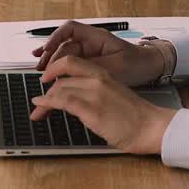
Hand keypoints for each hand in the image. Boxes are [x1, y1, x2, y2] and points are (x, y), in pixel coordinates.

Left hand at [31, 56, 177, 154]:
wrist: (151, 126)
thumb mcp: (114, 96)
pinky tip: (41, 106)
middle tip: (38, 95)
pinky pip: (62, 100)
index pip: (73, 62)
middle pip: (63, 72)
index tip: (46, 77)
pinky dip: (47, 102)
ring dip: (44, 98)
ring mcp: (94, 93)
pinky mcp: (92, 109)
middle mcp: (98, 79)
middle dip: (46, 83)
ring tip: (37, 108)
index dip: (55, 68)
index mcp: (104, 74)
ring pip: (59, 87)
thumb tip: (77, 100)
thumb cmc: (135, 116)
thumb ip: (96, 93)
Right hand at [32, 20, 164, 86]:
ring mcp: (90, 52)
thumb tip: (70, 69)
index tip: (46, 50)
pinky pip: (72, 64)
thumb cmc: (137, 63)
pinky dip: (61, 70)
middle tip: (39, 68)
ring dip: (52, 63)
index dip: (55, 37)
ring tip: (40, 72)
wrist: (151, 68)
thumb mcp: (115, 66)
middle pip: (64, 44)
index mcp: (96, 36)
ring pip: (65, 55)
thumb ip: (92, 66)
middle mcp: (90, 42)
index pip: (70, 29)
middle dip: (50, 55)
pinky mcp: (91, 63)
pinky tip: (51, 76)